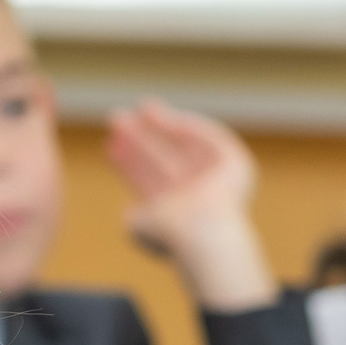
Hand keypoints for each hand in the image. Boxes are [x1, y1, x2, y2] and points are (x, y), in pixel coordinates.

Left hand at [106, 99, 275, 312]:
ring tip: (136, 111)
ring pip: (182, 146)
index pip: (151, 184)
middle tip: (117, 120)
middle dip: (140, 140)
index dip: (131, 164)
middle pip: (164, 160)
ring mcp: (215, 179)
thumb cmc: (170, 233)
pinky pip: (208, 137)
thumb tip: (132, 215)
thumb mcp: (141, 229)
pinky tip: (159, 116)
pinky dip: (186, 127)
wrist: (201, 227)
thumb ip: (136, 220)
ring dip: (158, 126)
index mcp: (177, 213)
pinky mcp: (234, 162)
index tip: (112, 147)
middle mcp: (196, 195)